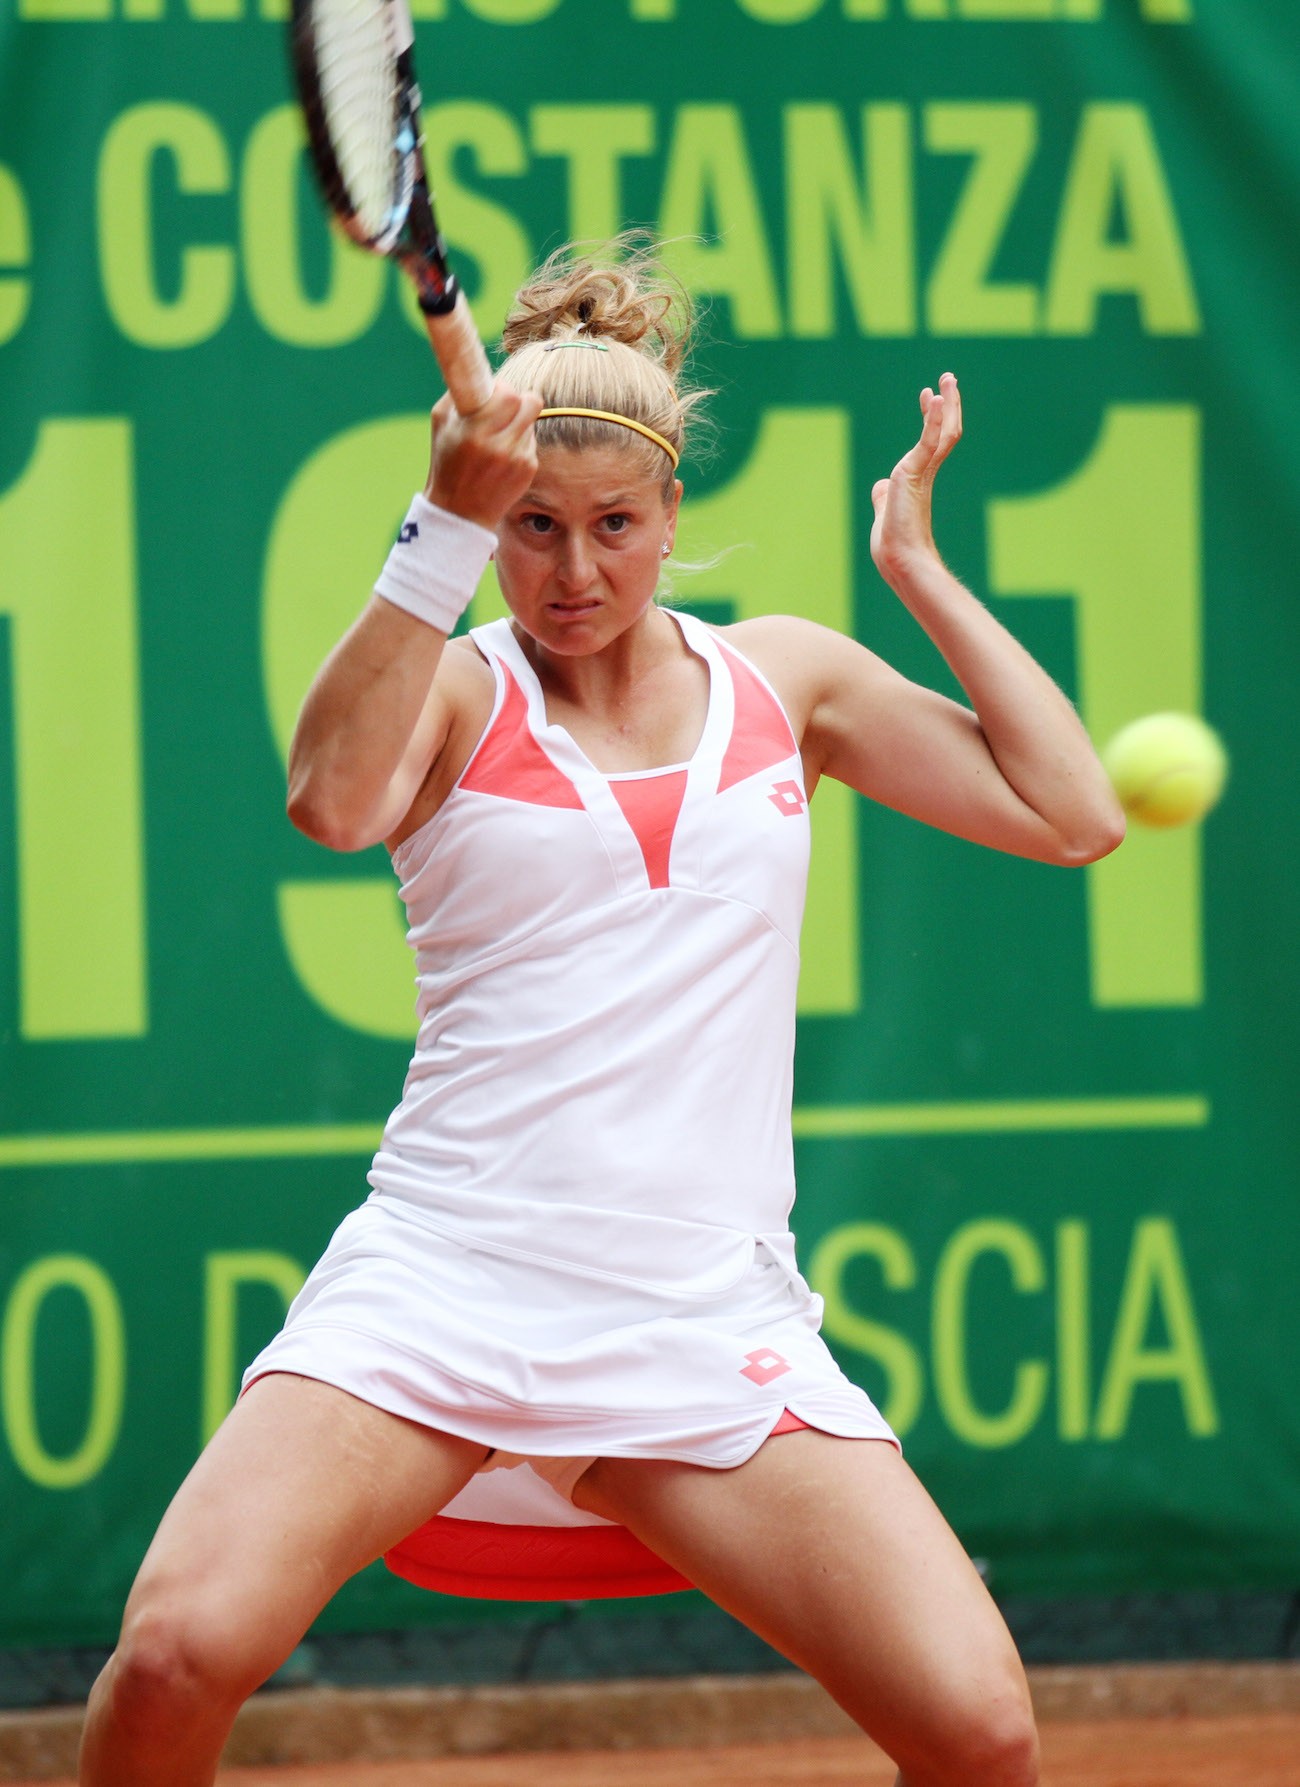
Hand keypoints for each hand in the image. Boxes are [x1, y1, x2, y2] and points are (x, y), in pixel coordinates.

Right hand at [424, 382, 544, 531]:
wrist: (460, 512)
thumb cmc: (446, 461)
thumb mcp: (441, 424)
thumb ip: (460, 393)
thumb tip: (478, 369)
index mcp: (476, 433)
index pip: (509, 394)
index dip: (504, 389)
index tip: (495, 393)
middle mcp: (500, 446)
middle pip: (530, 402)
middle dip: (518, 399)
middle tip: (504, 407)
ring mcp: (518, 459)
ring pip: (532, 420)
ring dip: (518, 420)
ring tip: (499, 434)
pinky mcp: (529, 469)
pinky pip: (531, 440)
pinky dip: (519, 441)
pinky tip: (503, 455)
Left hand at [870, 372, 962, 586]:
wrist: (900, 560)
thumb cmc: (893, 544)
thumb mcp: (885, 511)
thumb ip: (883, 496)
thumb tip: (879, 487)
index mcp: (920, 479)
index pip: (933, 441)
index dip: (932, 417)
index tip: (929, 396)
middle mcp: (926, 473)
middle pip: (945, 431)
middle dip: (948, 404)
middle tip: (948, 378)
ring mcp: (921, 473)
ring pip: (943, 432)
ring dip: (946, 404)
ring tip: (947, 379)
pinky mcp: (914, 474)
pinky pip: (927, 443)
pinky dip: (932, 420)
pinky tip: (933, 398)